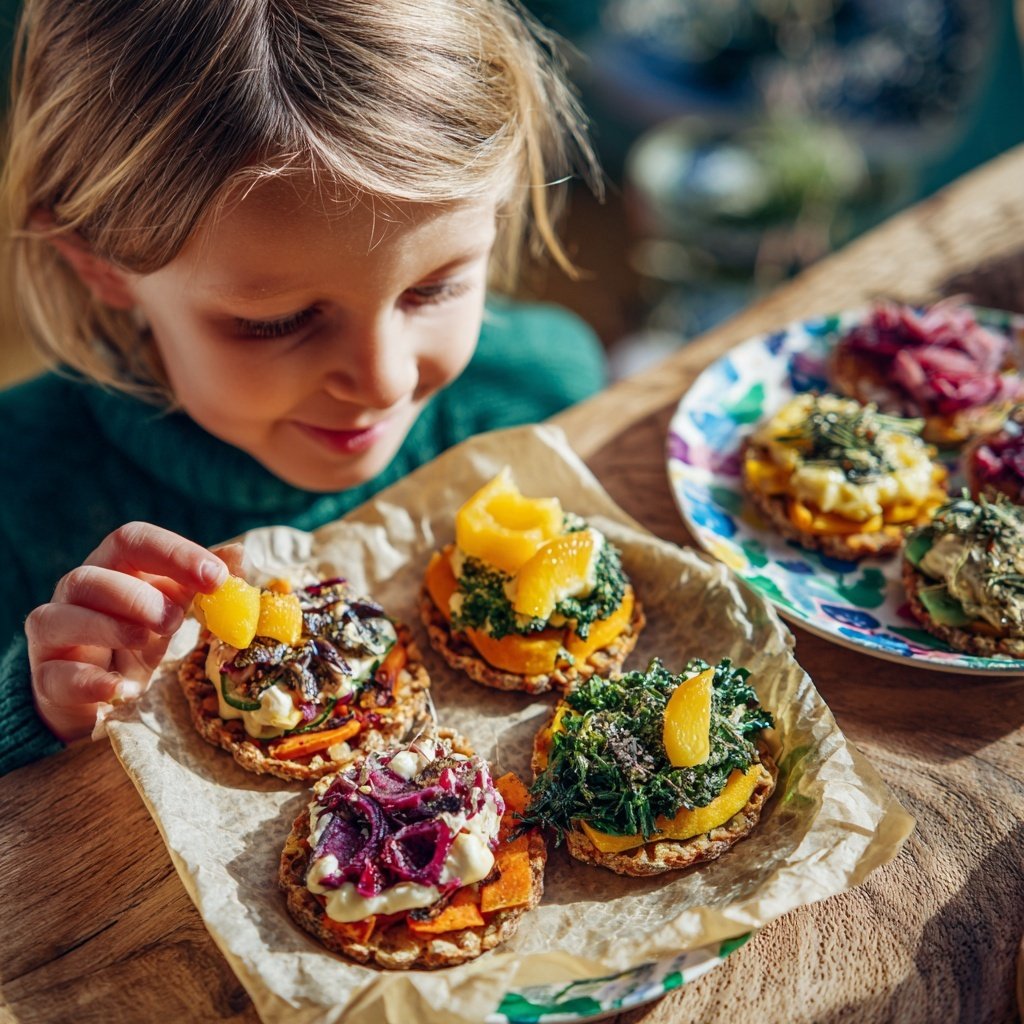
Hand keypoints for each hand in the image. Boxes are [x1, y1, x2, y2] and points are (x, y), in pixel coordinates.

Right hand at [26, 522, 240, 741]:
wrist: (96, 692)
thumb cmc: (138, 638)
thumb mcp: (171, 608)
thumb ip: (198, 583)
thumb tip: (239, 554)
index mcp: (113, 567)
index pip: (133, 540)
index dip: (174, 553)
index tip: (216, 577)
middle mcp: (76, 594)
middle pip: (92, 578)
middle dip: (138, 597)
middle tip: (175, 619)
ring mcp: (53, 635)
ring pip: (62, 618)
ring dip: (113, 628)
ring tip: (148, 642)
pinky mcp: (46, 678)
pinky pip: (57, 676)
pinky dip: (92, 682)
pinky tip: (124, 689)